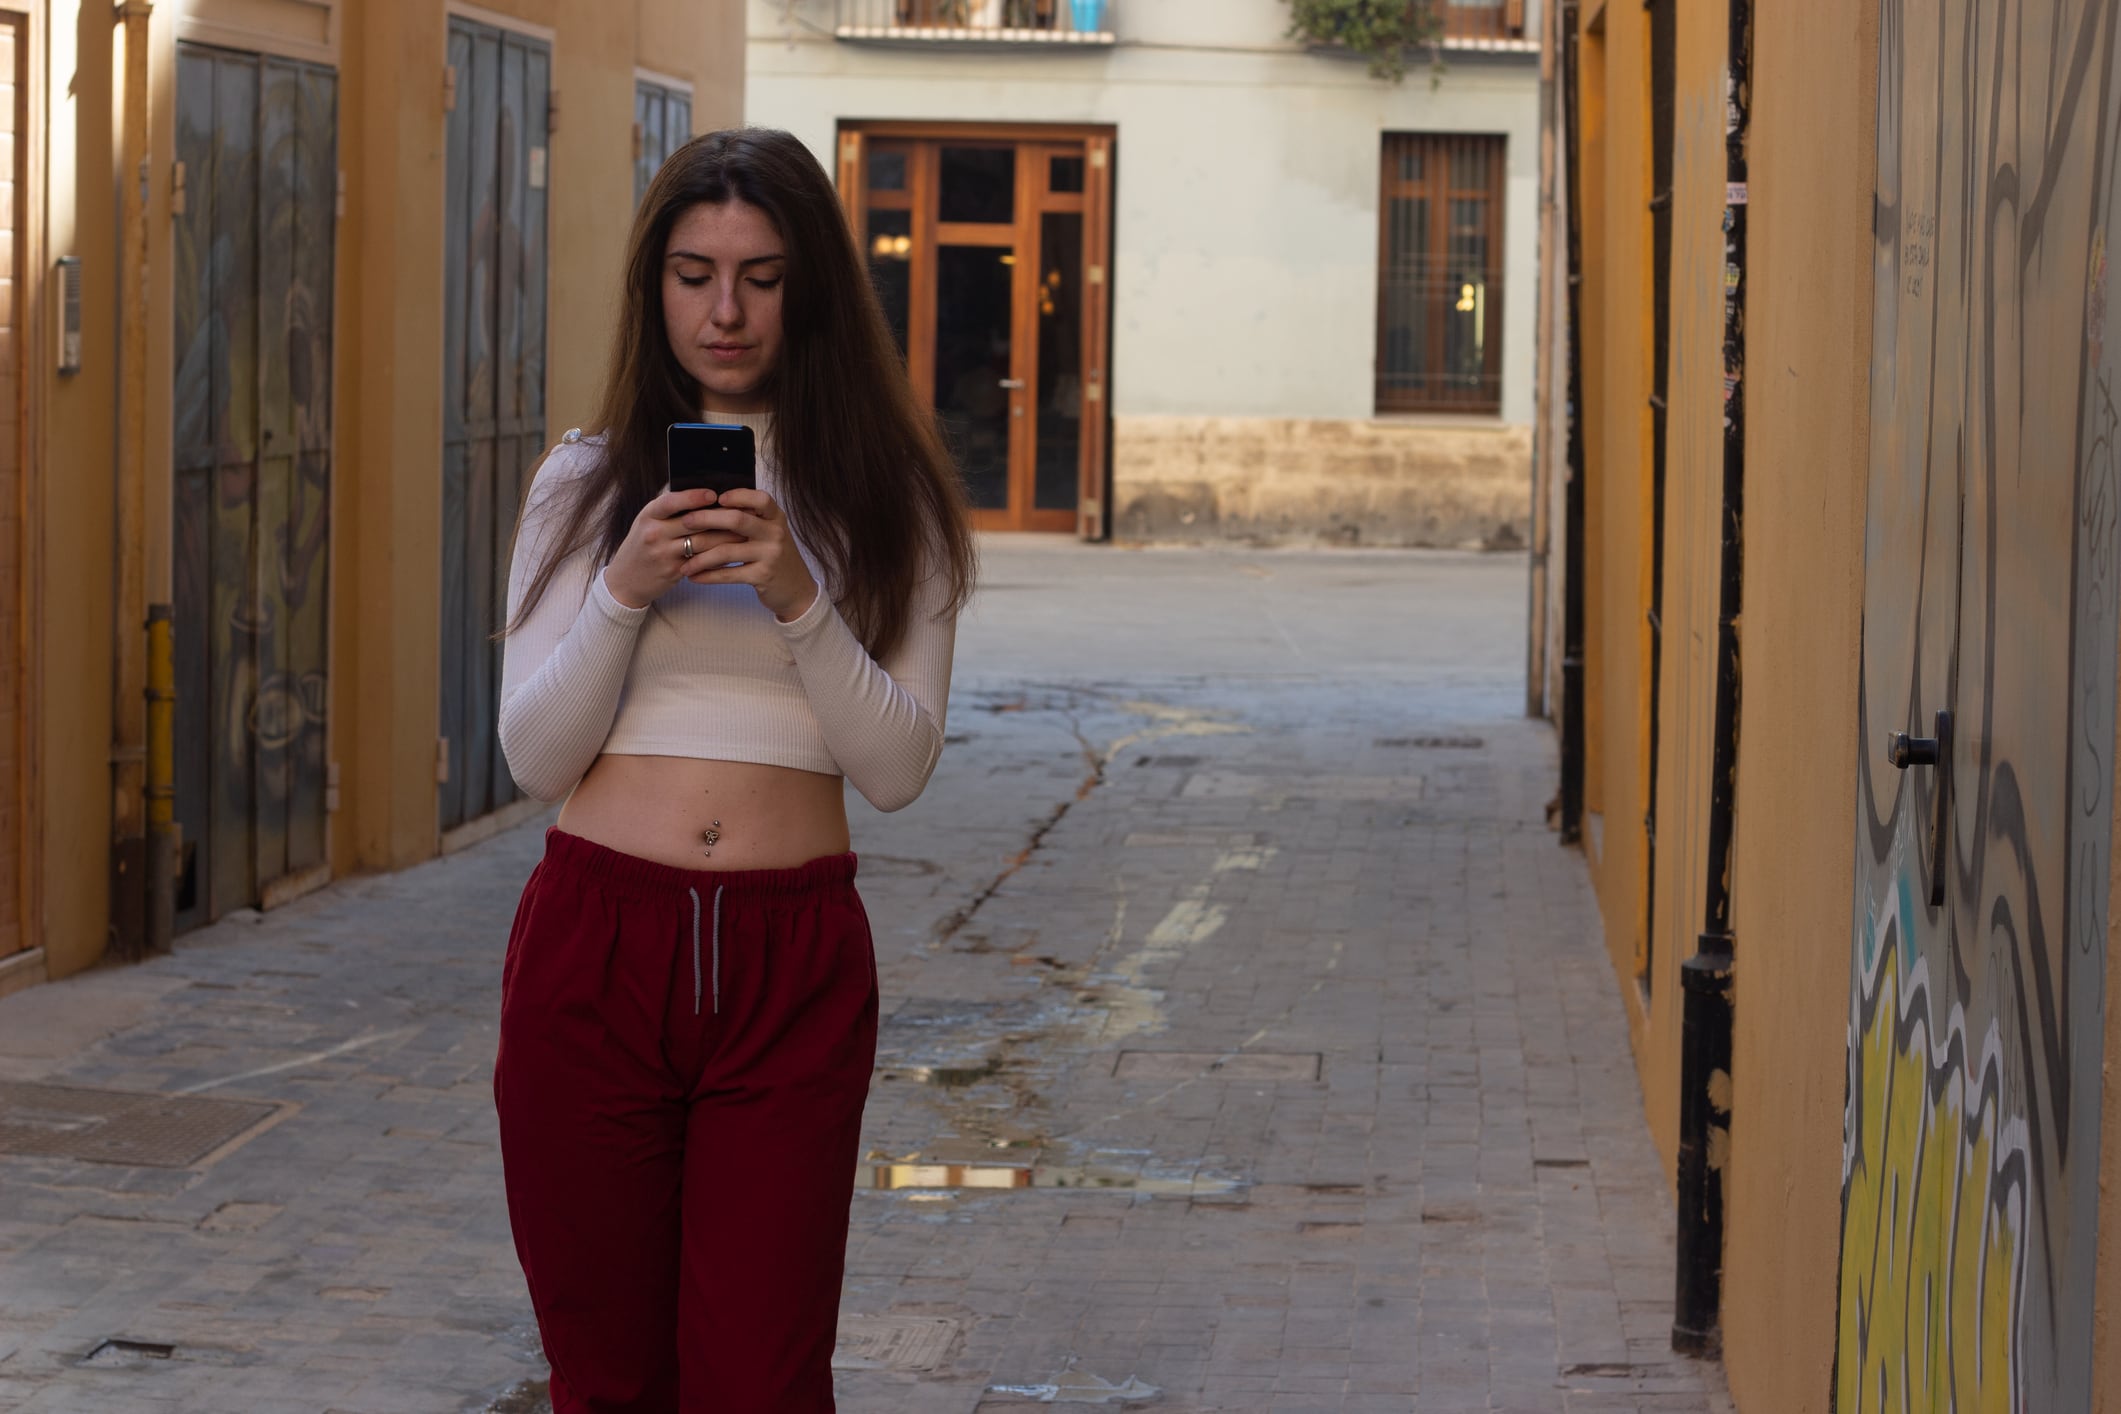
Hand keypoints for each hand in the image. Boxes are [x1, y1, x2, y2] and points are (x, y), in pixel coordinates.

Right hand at [602, 488, 744, 609]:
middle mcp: (654, 533)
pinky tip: (733, 550)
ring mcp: (663, 554)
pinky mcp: (673, 571)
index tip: (713, 494)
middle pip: (693, 522)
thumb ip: (670, 508)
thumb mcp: (648, 521)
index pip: (671, 502)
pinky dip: (718, 555)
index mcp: (648, 515)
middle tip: (744, 511)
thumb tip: (702, 492)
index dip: (693, 497)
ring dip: (726, 537)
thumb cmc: (642, 544)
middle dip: (721, 517)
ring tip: (745, 530)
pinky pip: (701, 561)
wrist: (626, 579)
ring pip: (702, 543)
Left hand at [679, 488, 820, 621]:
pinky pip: (729, 574)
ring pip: (727, 551)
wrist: (796, 590)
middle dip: (706, 519)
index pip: (760, 498)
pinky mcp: (763, 576)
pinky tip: (694, 576)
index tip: (716, 497)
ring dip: (700, 556)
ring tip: (683, 560)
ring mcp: (770, 555)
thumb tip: (712, 505)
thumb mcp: (770, 533)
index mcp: (776, 518)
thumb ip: (751, 519)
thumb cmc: (775, 556)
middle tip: (684, 522)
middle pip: (736, 520)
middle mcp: (775, 533)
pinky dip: (708, 576)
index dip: (737, 495)